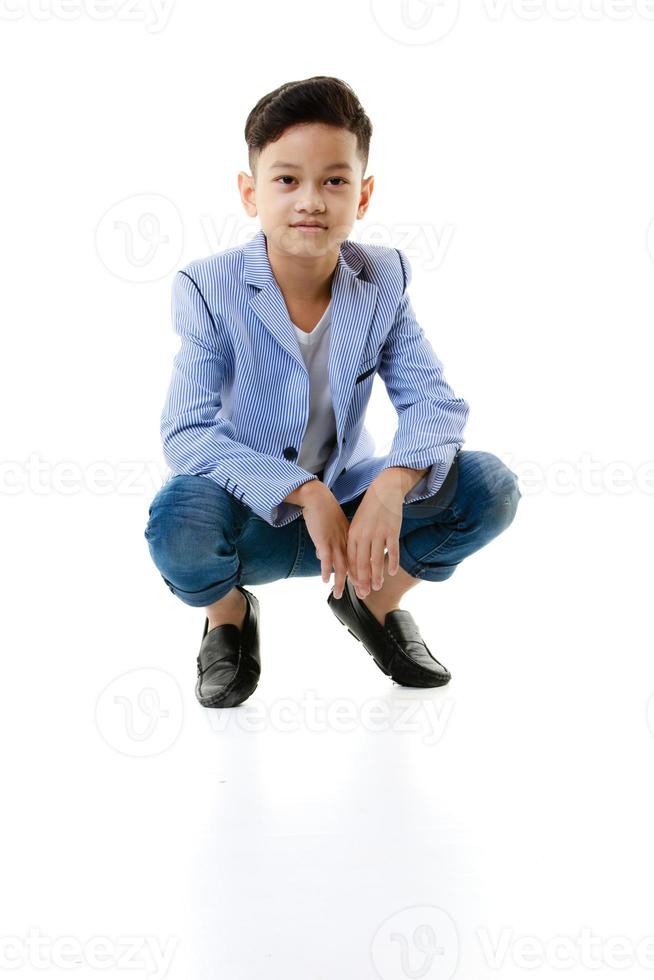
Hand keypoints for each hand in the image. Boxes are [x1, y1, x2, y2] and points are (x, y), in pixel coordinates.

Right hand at [300, 484, 351, 598]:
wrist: (318, 498)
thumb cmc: (323, 511)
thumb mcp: (331, 528)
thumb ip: (328, 542)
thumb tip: (322, 555)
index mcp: (350, 539)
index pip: (358, 560)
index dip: (362, 574)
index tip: (364, 586)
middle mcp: (345, 542)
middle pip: (353, 566)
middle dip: (358, 582)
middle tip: (362, 596)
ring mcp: (335, 542)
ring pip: (341, 565)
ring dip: (340, 582)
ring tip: (338, 595)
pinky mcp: (324, 540)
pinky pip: (327, 559)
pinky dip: (326, 570)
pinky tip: (325, 581)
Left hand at [347, 479, 403, 596]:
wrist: (384, 491)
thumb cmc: (370, 511)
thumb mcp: (357, 525)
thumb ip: (355, 543)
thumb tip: (352, 561)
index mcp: (353, 534)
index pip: (351, 560)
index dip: (353, 576)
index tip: (355, 588)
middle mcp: (364, 535)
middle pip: (362, 563)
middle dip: (362, 581)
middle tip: (364, 594)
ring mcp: (378, 533)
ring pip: (376, 559)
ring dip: (376, 576)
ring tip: (376, 587)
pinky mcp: (391, 530)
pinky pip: (392, 550)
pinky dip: (392, 562)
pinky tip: (392, 572)